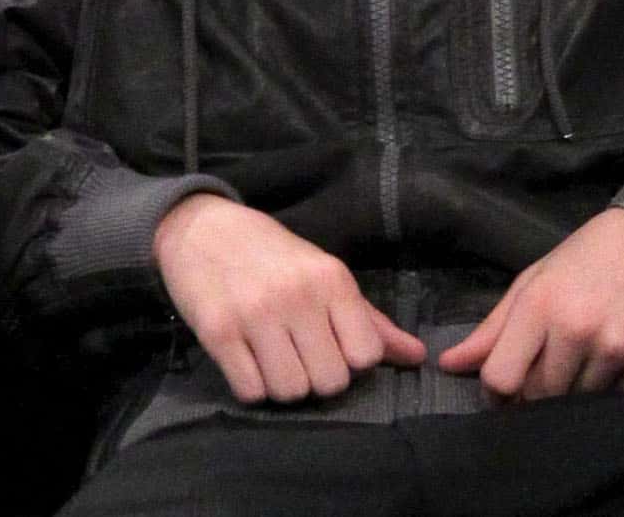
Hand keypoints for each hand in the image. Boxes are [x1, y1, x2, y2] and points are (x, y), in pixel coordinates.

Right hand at [153, 194, 425, 403]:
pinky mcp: (217, 334)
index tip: (337, 348)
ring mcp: (255, 316)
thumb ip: (371, 320)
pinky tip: (250, 363)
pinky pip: (250, 391)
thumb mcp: (328, 275)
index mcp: (333, 280)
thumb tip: (418, 356)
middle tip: (305, 359)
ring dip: (286, 386)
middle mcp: (298, 297)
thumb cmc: (276, 257)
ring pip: (290, 391)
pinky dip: (253, 388)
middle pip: (330, 380)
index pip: (366, 353)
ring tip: (277, 361)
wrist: (205, 231)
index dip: (354, 361)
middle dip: (320, 379)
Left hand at [437, 208, 623, 398]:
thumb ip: (493, 327)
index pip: (500, 379)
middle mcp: (578, 330)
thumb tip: (448, 364)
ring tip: (588, 354)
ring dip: (577, 388)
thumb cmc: (591, 255)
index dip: (497, 391)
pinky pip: (619, 398)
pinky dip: (613, 385)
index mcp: (542, 305)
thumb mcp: (536, 279)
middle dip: (538, 389)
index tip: (507, 386)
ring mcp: (618, 349)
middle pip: (540, 397)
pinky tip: (618, 354)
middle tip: (553, 364)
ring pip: (580, 403)